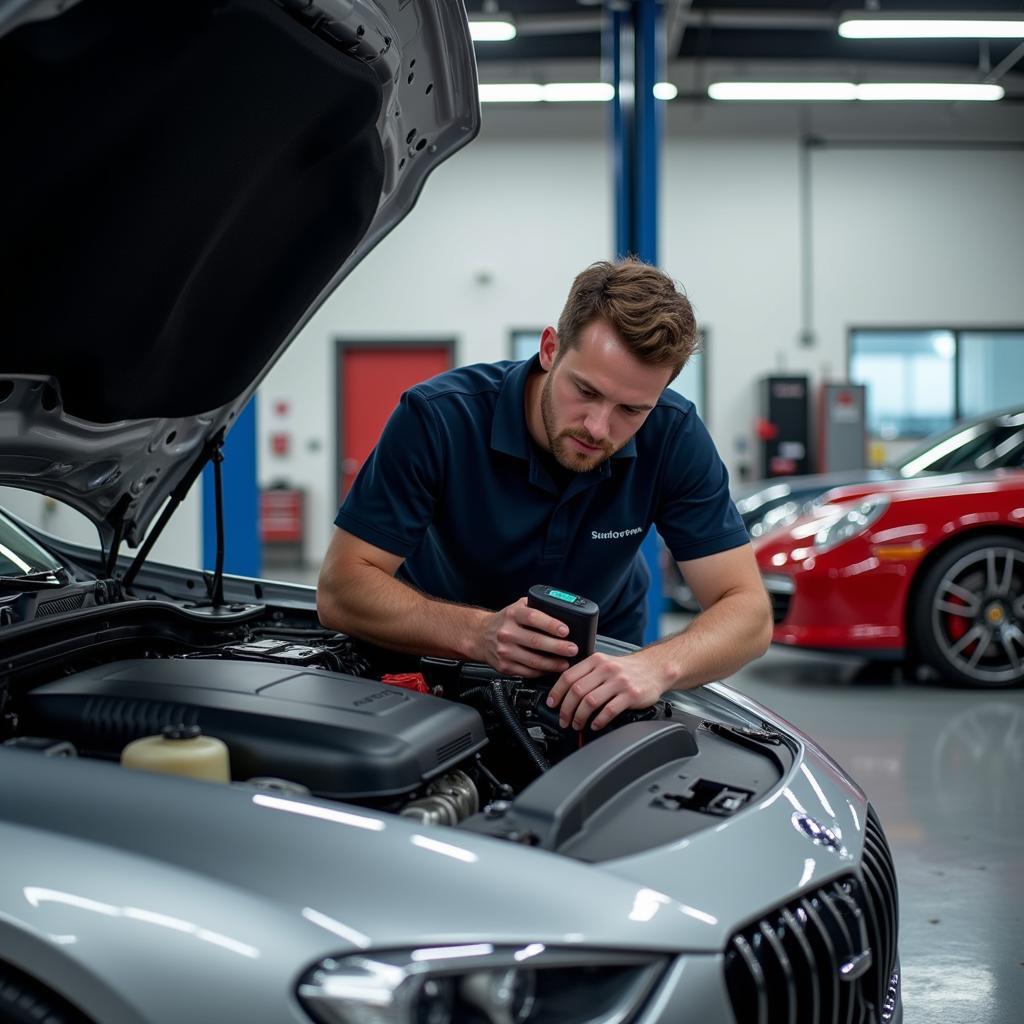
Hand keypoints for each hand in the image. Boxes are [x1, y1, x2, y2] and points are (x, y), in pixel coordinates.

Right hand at [477, 597, 577, 676]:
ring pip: (533, 660)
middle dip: (558, 647)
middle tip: (572, 649)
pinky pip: (527, 672)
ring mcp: (504, 651)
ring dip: (552, 663)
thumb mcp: (517, 607)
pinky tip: (551, 669)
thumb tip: (562, 610)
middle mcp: (506, 632)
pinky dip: (542, 672)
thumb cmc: (504, 621)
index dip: (551, 624)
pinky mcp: (504, 666)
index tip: (565, 630)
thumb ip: (536, 606)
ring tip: (565, 662)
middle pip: (535, 641)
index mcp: (512, 614)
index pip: (533, 617)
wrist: (480, 636)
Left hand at [546, 650, 665, 730]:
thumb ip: (586, 673)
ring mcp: (619, 682)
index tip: (552, 704)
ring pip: (590, 701)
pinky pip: (609, 710)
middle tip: (564, 720)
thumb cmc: (627, 669)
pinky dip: (598, 721)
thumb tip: (564, 692)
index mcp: (596, 660)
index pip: (568, 676)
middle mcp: (606, 669)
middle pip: (577, 691)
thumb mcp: (604, 663)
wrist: (655, 668)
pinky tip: (595, 725)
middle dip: (566, 709)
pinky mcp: (631, 695)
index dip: (556, 692)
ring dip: (580, 717)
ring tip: (578, 724)